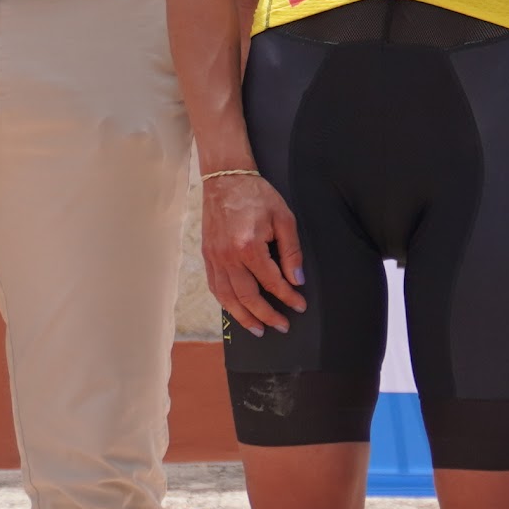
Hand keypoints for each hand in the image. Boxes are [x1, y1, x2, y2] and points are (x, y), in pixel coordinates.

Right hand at [201, 171, 306, 332]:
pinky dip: (226, 303)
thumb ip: (291, 252)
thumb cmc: (257, 196)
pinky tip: (236, 311)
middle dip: (266, 315)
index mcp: (249, 246)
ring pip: (228, 298)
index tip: (299, 306)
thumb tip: (296, 280)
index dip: (287, 297)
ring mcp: (215, 258)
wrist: (226, 179)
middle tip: (282, 326)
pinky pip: (215, 287)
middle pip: (248, 297)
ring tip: (258, 329)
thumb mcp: (284, 218)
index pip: (272, 282)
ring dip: (244, 317)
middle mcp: (228, 256)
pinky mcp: (208, 256)